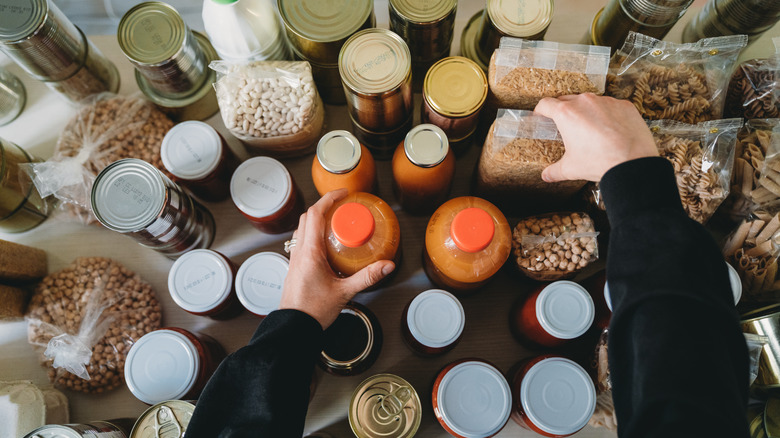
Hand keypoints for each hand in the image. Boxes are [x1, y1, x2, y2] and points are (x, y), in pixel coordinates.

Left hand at [279, 189, 394, 329]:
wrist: (293, 328)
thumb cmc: (313, 311)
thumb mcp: (345, 292)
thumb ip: (367, 277)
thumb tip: (386, 265)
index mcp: (309, 252)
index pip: (316, 214)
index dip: (329, 199)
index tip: (343, 195)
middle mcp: (299, 252)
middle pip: (307, 217)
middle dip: (324, 207)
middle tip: (342, 206)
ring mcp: (294, 259)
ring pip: (302, 229)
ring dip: (317, 220)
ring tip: (336, 223)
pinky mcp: (295, 267)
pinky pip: (302, 242)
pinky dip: (313, 235)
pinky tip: (328, 245)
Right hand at [534, 94, 658, 182]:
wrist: (633, 162)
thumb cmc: (600, 162)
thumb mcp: (571, 168)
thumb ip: (555, 171)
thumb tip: (546, 176)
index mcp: (566, 114)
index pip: (546, 104)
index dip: (540, 111)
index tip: (541, 116)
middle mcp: (585, 102)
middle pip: (567, 100)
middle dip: (564, 111)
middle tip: (566, 126)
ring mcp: (606, 101)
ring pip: (590, 102)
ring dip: (587, 112)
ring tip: (590, 129)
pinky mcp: (624, 105)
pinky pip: (611, 106)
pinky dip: (608, 115)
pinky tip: (611, 130)